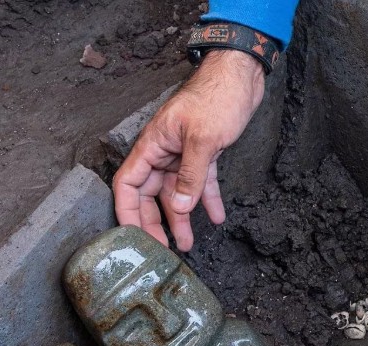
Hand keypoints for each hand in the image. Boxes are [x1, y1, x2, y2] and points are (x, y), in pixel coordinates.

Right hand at [113, 49, 265, 250]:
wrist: (241, 74)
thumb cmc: (216, 96)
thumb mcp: (203, 139)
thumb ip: (191, 176)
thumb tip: (179, 207)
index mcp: (152, 145)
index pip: (127, 184)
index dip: (127, 212)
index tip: (132, 237)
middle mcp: (163, 152)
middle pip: (150, 194)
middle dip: (156, 223)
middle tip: (163, 250)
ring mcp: (182, 153)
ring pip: (176, 192)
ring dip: (182, 218)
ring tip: (188, 244)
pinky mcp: (203, 153)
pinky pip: (200, 182)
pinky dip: (207, 200)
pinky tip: (217, 218)